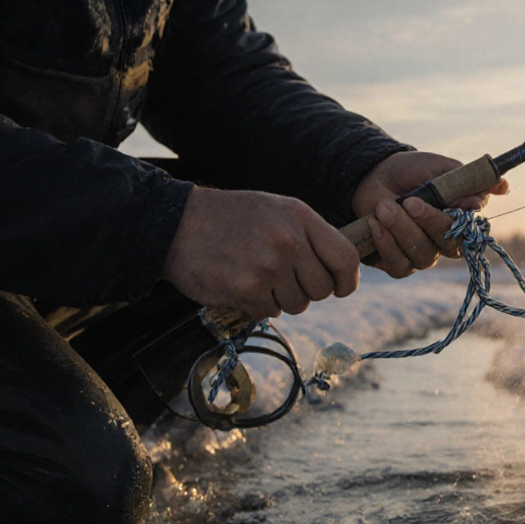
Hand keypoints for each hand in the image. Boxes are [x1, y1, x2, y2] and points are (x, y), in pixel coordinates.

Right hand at [162, 187, 359, 318]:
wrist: (177, 224)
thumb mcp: (278, 211)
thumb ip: (311, 236)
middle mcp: (288, 241)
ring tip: (256, 275)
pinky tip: (240, 283)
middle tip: (282, 277)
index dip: (347, 280)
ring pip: (297, 304)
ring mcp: (268, 266)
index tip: (340, 288)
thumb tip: (343, 269)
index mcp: (300, 217)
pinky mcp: (247, 289)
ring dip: (279, 298)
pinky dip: (256, 305)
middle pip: (322, 289)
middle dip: (306, 291)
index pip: (346, 258)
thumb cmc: (232, 219)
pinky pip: (269, 312)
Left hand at [352, 151, 508, 277]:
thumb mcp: (441, 169)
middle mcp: (445, 243)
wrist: (375, 175)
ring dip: (402, 230)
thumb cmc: (412, 172)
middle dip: (429, 222)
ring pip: (423, 256)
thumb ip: (469, 180)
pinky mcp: (398, 263)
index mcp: (461, 221)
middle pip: (449, 246)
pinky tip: (375, 223)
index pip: (470, 230)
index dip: (460, 221)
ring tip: (384, 207)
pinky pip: (399, 265)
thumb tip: (503, 186)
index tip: (447, 200)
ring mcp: (422, 256)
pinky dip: (386, 244)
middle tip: (410, 201)